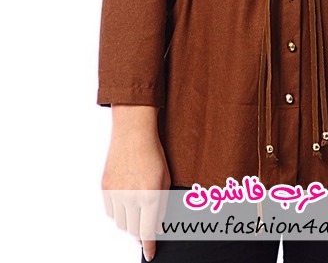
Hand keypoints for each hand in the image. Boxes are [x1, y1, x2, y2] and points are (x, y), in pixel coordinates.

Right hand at [101, 106, 170, 260]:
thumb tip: (157, 228)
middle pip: (133, 231)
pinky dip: (118, 213)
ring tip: (136, 213)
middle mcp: (131, 198)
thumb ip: (162, 206)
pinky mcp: (105, 188)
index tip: (150, 254)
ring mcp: (116, 193)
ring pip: (120, 224)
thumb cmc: (153, 154)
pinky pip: (110, 212)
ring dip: (129, 224)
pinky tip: (126, 203)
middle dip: (140, 234)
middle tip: (145, 231)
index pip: (148, 232)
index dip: (149, 246)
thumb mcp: (165, 180)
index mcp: (150, 196)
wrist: (132, 133)